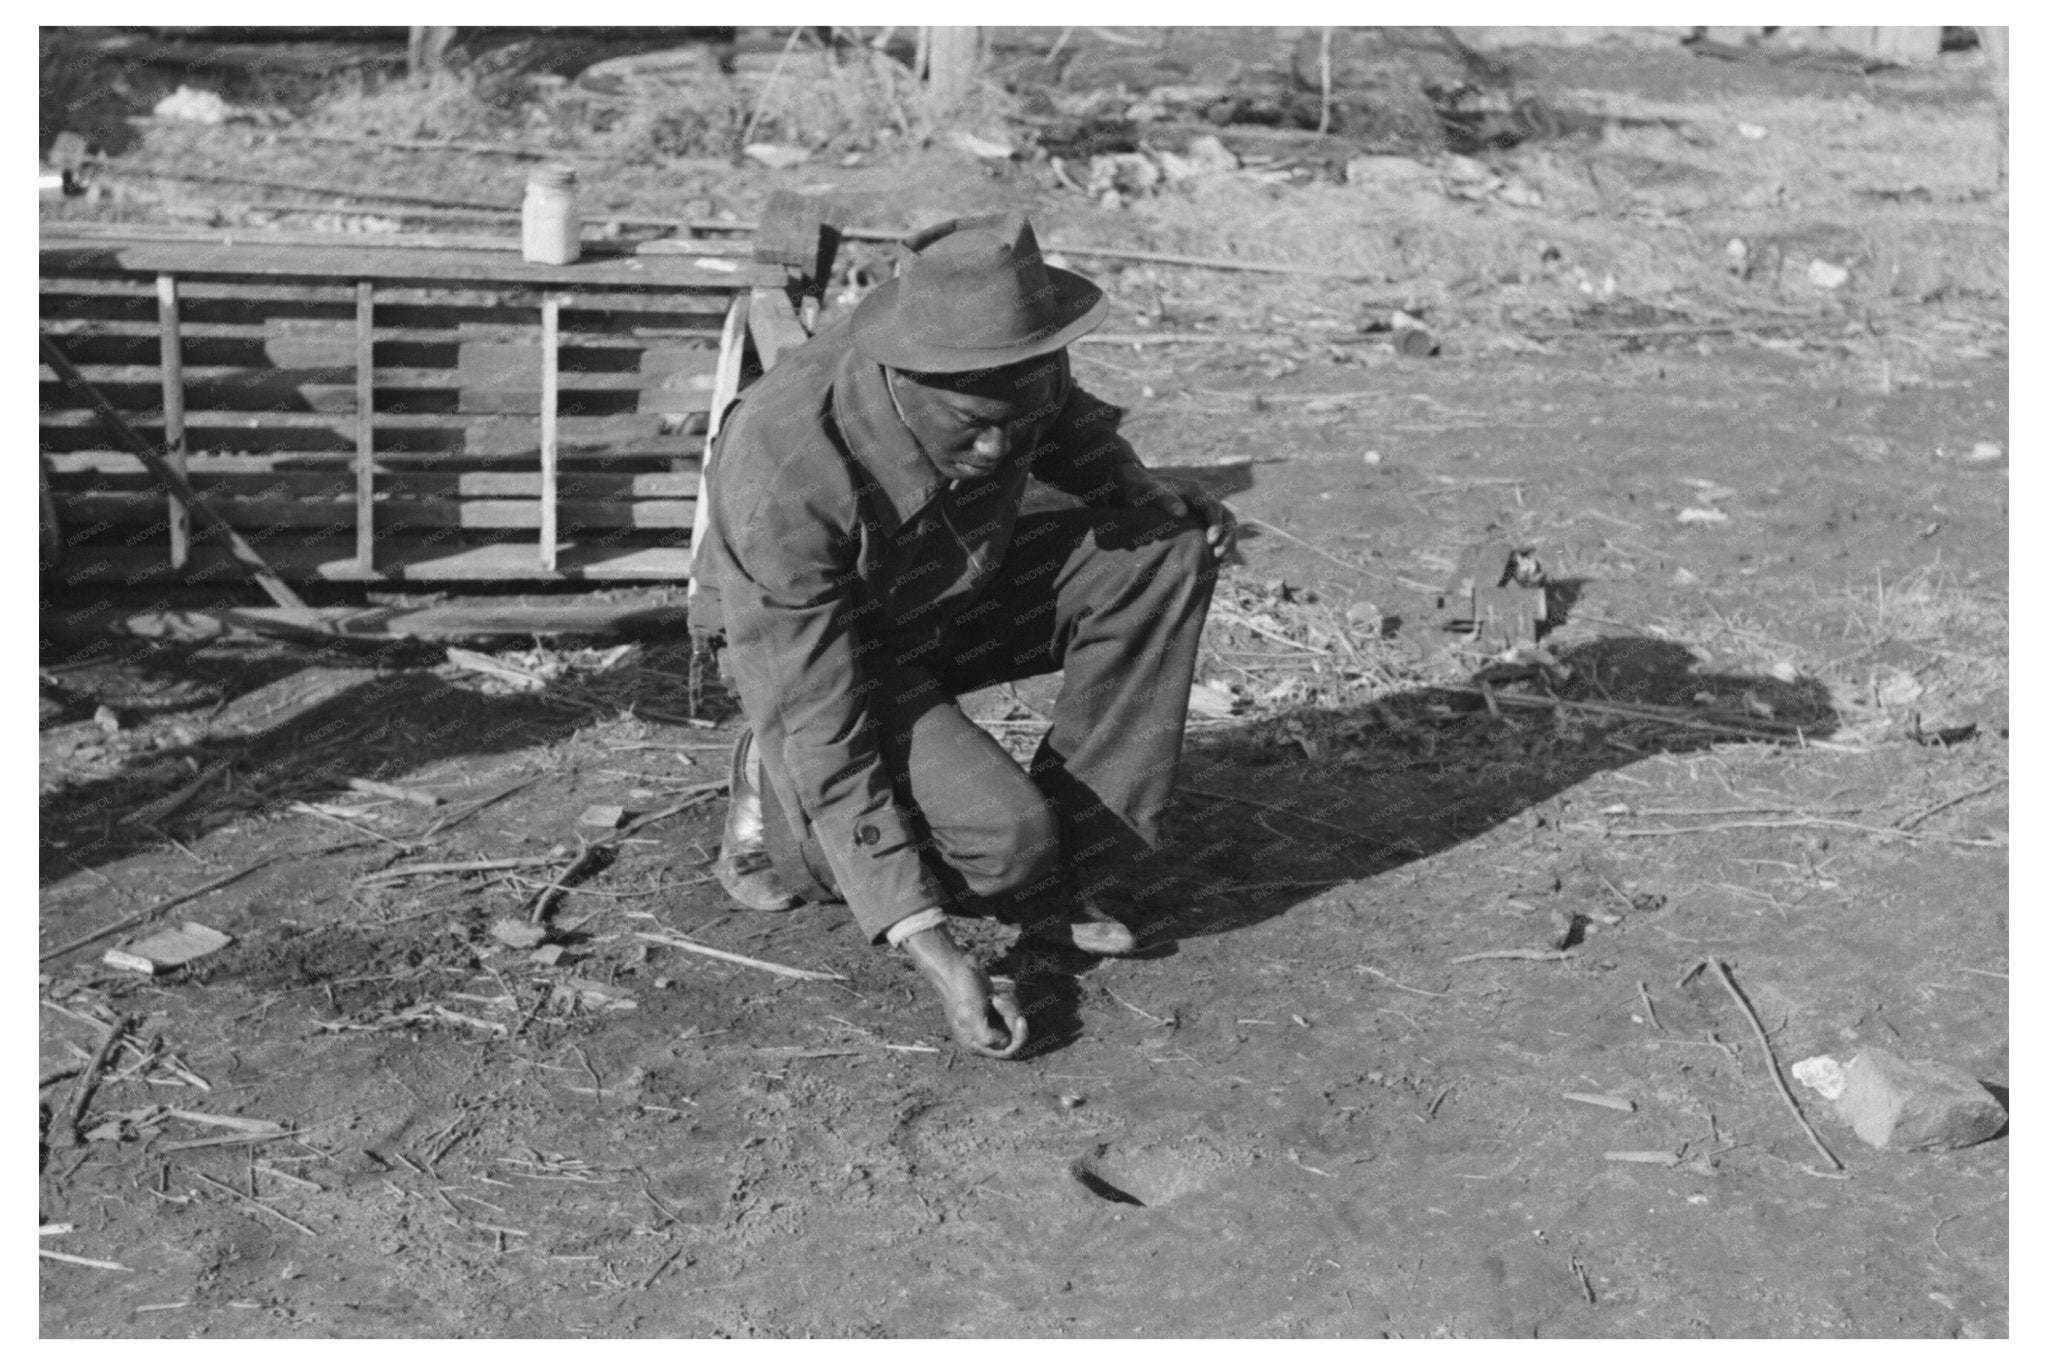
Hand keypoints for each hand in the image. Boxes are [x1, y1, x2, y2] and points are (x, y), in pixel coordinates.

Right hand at [901, 925, 1027, 1058]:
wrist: (954, 966)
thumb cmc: (961, 992)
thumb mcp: (972, 1016)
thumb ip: (986, 1037)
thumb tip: (1003, 1043)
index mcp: (974, 1043)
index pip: (1006, 1050)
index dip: (1017, 1037)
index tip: (1019, 1019)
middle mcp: (981, 1035)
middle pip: (1012, 1034)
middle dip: (1010, 1016)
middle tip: (999, 1000)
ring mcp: (988, 1021)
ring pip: (1013, 1020)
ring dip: (1010, 1006)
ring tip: (996, 996)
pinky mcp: (992, 1007)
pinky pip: (1011, 1009)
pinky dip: (1009, 1000)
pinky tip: (997, 993)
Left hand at [1111, 465, 1237, 560]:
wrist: (1140, 490)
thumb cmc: (1144, 491)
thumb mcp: (1150, 492)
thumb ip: (1165, 499)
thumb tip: (1182, 512)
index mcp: (1195, 490)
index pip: (1213, 506)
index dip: (1216, 523)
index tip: (1211, 540)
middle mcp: (1204, 499)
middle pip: (1226, 515)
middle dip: (1227, 535)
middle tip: (1219, 555)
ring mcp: (1204, 510)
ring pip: (1227, 524)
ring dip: (1228, 541)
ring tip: (1222, 559)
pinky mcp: (1202, 520)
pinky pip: (1219, 531)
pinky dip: (1222, 543)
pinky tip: (1217, 559)